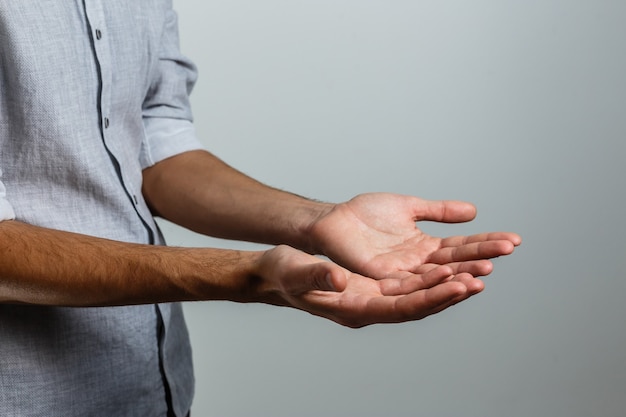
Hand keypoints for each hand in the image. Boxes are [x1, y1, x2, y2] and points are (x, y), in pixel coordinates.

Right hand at [257, 245, 483, 327]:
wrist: (278, 272)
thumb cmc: (283, 275)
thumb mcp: (295, 272)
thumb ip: (316, 275)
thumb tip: (338, 278)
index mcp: (354, 310)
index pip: (401, 309)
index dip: (431, 298)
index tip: (458, 285)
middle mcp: (371, 307)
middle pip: (420, 303)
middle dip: (451, 291)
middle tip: (480, 277)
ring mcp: (375, 295)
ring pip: (421, 292)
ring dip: (449, 282)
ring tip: (480, 268)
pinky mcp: (377, 282)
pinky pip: (412, 280)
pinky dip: (434, 273)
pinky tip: (454, 264)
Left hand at [309, 193, 520, 278]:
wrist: (333, 220)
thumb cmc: (365, 213)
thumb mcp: (408, 207)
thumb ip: (438, 211)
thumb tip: (474, 212)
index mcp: (424, 246)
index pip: (461, 246)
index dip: (485, 243)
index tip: (514, 240)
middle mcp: (417, 263)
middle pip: (454, 263)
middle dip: (480, 257)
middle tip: (507, 251)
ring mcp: (402, 273)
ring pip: (436, 278)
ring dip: (461, 274)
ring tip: (486, 269)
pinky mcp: (383, 279)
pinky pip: (411, 284)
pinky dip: (432, 281)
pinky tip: (451, 274)